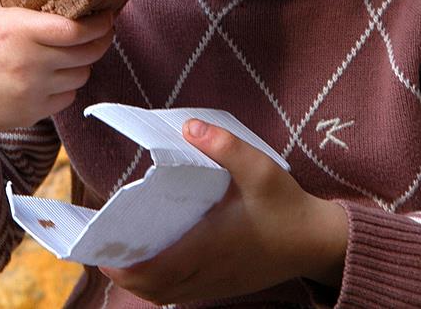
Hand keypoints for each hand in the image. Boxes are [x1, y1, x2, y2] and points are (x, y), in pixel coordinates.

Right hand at [0, 0, 114, 168]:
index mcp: (15, 31)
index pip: (75, 29)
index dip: (100, 22)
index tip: (106, 13)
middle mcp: (27, 65)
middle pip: (88, 53)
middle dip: (101, 38)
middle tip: (101, 27)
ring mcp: (32, 92)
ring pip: (82, 75)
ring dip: (84, 61)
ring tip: (74, 47)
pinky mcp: (34, 112)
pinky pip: (69, 96)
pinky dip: (69, 83)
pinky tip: (56, 71)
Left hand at [99, 119, 347, 304]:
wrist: (319, 242)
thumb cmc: (287, 207)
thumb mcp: (261, 169)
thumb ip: (226, 147)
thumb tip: (190, 128)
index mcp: (207, 248)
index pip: (151, 270)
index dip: (121, 265)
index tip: (101, 248)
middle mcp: (206, 273)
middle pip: (149, 287)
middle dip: (122, 272)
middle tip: (104, 246)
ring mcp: (215, 284)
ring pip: (164, 293)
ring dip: (140, 279)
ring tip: (124, 252)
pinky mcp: (224, 287)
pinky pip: (181, 293)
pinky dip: (161, 282)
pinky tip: (158, 259)